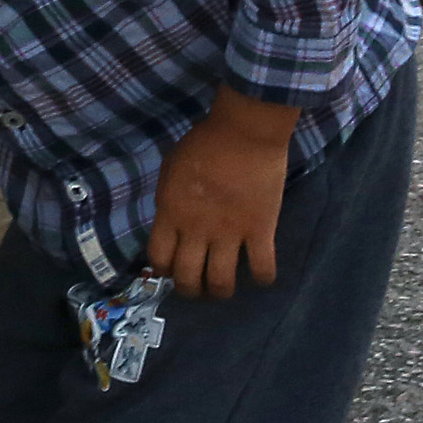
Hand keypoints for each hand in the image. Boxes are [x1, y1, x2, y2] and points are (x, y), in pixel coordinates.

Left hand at [147, 94, 297, 298]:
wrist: (243, 131)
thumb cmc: (204, 143)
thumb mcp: (170, 168)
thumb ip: (168, 199)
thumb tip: (170, 221)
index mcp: (171, 214)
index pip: (159, 258)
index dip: (164, 270)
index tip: (171, 269)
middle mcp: (197, 231)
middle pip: (187, 278)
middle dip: (190, 290)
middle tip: (198, 287)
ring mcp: (229, 233)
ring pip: (221, 282)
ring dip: (221, 291)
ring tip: (224, 288)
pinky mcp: (260, 231)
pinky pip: (262, 268)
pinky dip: (262, 278)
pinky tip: (260, 276)